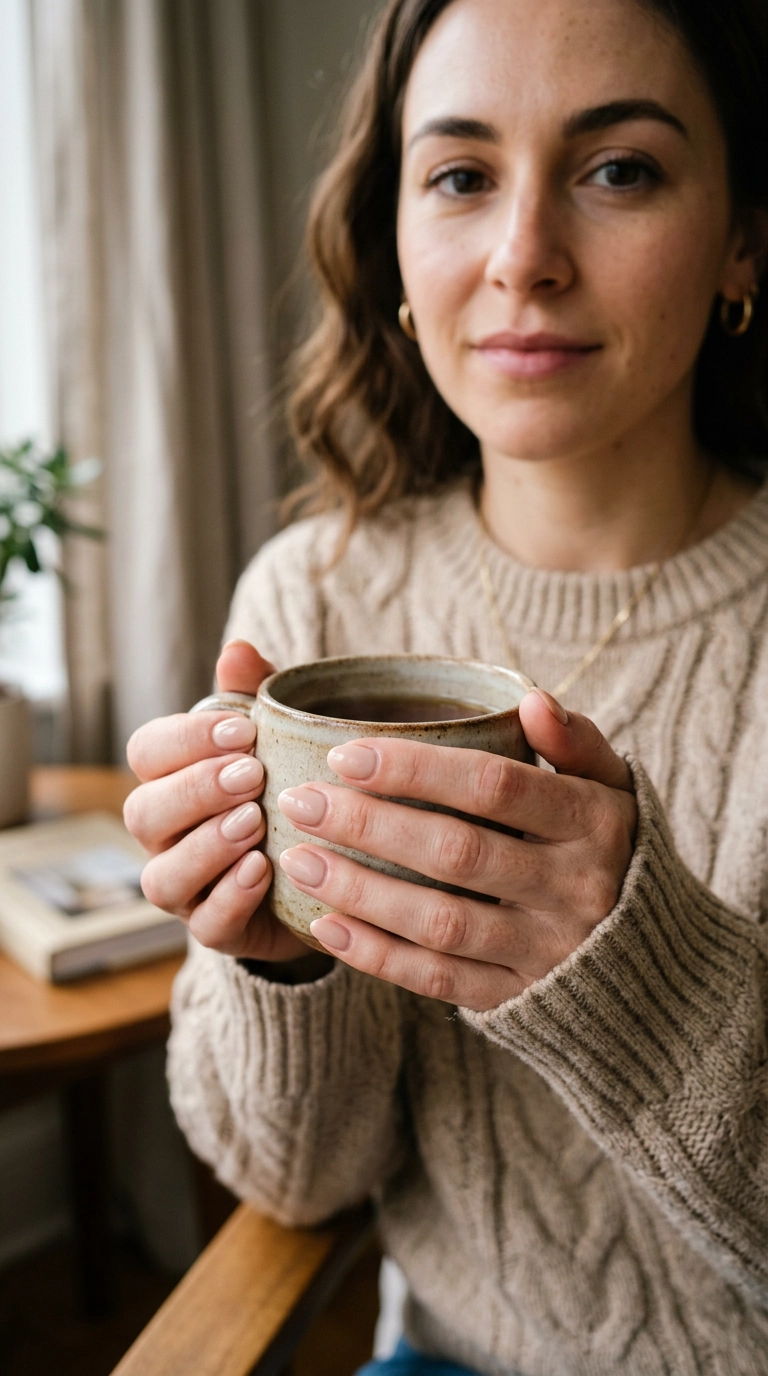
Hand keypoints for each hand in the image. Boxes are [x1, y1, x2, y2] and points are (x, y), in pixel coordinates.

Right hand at [124, 640, 307, 959]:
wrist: (329, 862)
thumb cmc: (290, 784)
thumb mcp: (282, 734)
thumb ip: (256, 694)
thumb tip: (238, 649)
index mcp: (171, 777)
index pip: (148, 751)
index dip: (188, 738)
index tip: (247, 729)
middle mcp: (164, 835)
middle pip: (145, 812)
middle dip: (196, 789)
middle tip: (251, 774)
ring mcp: (185, 887)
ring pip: (164, 875)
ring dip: (207, 845)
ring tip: (254, 823)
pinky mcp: (217, 930)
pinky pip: (207, 923)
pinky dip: (230, 897)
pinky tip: (263, 870)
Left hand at [276, 689, 637, 1010]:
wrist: (654, 964)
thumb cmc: (610, 849)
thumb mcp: (612, 788)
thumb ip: (576, 741)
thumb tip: (531, 701)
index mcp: (593, 822)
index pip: (494, 785)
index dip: (416, 768)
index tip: (344, 753)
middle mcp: (574, 888)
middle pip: (456, 851)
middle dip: (369, 825)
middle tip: (300, 801)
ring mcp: (546, 950)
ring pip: (441, 921)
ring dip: (360, 890)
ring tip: (297, 860)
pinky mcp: (518, 999)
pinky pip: (439, 980)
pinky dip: (377, 955)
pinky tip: (324, 926)